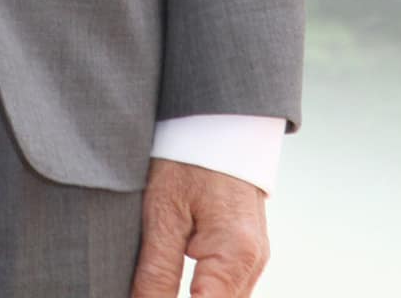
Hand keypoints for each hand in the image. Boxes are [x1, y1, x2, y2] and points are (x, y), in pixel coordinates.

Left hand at [130, 159, 269, 297]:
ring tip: (157, 284)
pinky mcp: (246, 252)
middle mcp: (253, 263)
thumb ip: (157, 271)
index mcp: (236, 255)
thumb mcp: (162, 211)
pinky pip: (225, 288)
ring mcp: (254, 259)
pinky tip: (174, 283)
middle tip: (146, 289)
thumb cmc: (188, 157)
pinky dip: (202, 292)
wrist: (215, 119)